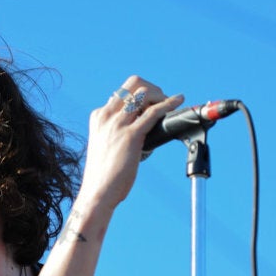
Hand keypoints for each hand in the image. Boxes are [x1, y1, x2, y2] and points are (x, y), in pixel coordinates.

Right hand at [79, 75, 183, 209]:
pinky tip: (178, 101)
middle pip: (133, 83)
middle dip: (152, 88)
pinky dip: (169, 104)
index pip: (123, 92)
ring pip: (143, 93)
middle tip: (161, 101)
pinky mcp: (130, 135)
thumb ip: (117, 131)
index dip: (140, 96)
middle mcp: (106, 116)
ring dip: (161, 95)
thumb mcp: (105, 144)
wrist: (97, 191)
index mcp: (99, 116)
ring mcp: (117, 124)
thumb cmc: (103, 173)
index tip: (151, 105)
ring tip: (169, 104)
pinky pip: (153, 112)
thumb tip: (139, 127)